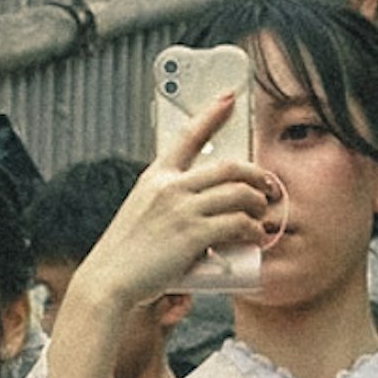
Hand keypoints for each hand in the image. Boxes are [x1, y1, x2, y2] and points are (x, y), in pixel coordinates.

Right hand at [73, 84, 272, 322]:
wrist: (110, 280)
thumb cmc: (127, 254)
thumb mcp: (144, 213)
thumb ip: (170, 204)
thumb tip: (203, 213)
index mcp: (155, 177)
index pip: (187, 136)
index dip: (212, 114)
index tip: (229, 97)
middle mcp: (169, 187)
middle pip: (229, 167)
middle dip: (257, 176)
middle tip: (267, 189)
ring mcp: (181, 209)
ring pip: (238, 193)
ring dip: (258, 204)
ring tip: (262, 217)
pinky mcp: (192, 234)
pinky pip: (237, 223)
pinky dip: (253, 229)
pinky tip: (255, 237)